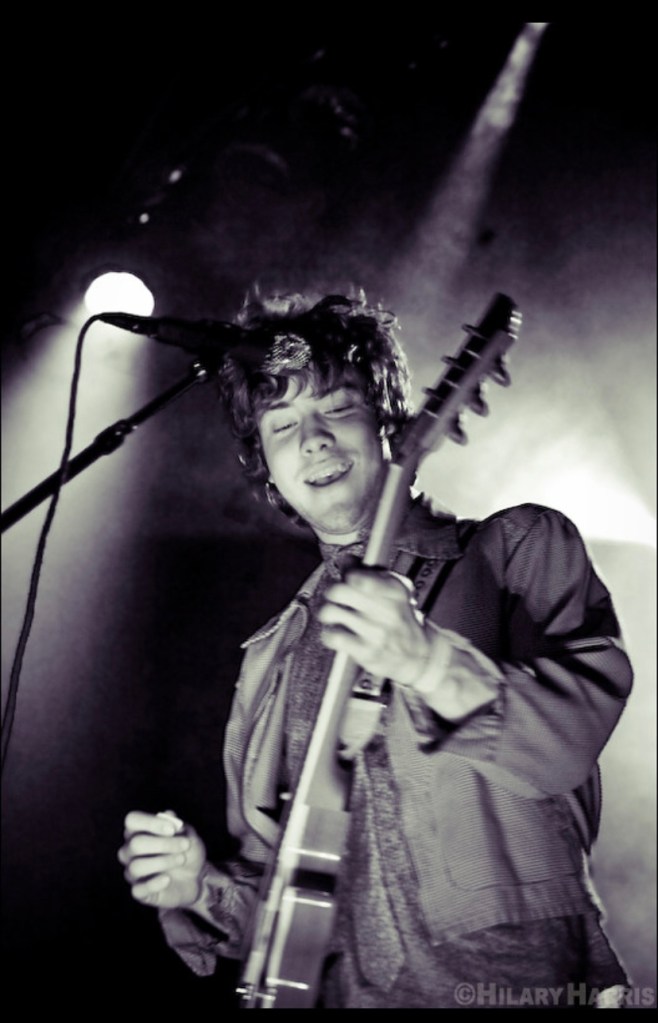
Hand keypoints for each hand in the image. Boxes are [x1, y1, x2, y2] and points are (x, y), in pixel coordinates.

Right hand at [118, 810, 206, 909]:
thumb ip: (178, 825)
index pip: (132, 820)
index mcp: (138, 831)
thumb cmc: (187, 851)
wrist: (196, 877)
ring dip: (163, 862)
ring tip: (181, 859)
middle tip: (185, 845)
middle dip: (163, 844)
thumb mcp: (187, 835)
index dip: (150, 823)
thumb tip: (168, 815)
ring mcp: (133, 872)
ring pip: (136, 866)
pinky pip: (138, 889)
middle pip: (135, 844)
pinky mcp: (139, 892)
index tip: (172, 829)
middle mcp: (130, 851)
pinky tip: (168, 878)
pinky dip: (154, 883)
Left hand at [317, 567, 430, 686]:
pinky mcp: (366, 652)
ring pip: (330, 612)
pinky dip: (329, 633)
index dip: (348, 576)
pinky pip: (332, 636)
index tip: (350, 580)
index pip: (359, 577)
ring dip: (328, 612)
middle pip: (338, 591)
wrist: (419, 655)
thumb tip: (347, 559)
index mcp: (394, 590)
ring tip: (335, 615)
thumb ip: (368, 573)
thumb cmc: (400, 619)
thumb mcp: (393, 591)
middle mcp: (387, 611)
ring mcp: (376, 633)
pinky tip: (338, 632)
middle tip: (336, 596)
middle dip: (332, 591)